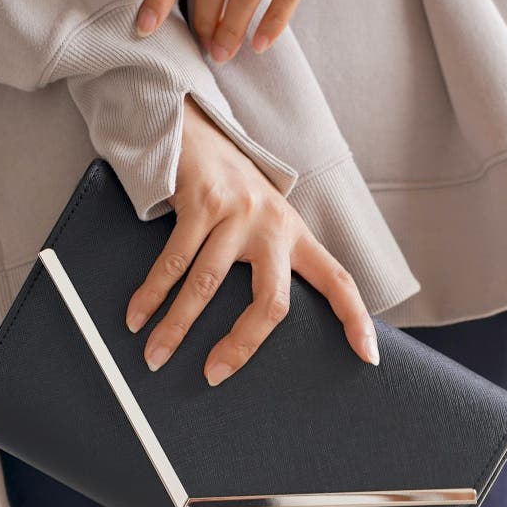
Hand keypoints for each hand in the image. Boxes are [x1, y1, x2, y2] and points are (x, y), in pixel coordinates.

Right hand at [125, 95, 378, 385]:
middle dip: (241, 345)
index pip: (339, 282)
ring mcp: (237, 214)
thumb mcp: (266, 223)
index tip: (369, 357)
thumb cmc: (233, 191)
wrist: (198, 131)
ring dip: (176, 327)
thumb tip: (255, 324)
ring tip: (157, 357)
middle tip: (214, 374)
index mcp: (297, 237)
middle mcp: (273, 227)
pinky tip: (138, 318)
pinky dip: (151, 295)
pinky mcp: (201, 203)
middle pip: (270, 302)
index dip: (356, 320)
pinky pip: (173, 262)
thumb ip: (271, 262)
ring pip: (206, 286)